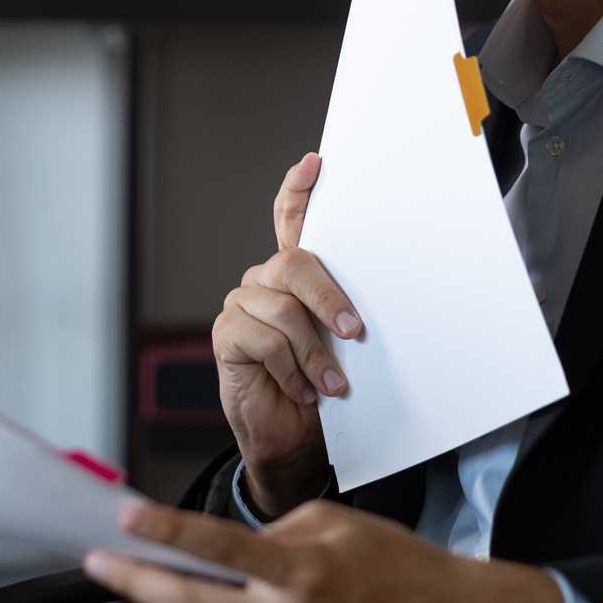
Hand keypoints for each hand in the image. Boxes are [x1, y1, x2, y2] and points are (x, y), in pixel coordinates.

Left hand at [84, 501, 569, 602]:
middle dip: (136, 582)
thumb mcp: (333, 521)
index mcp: (302, 572)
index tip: (126, 521)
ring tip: (257, 585)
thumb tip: (221, 547)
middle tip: (100, 562)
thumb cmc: (397, 566)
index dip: (166, 534)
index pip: (218, 550)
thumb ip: (271, 531)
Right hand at [214, 153, 361, 516]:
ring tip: (332, 385)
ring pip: (283, 308)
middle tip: (352, 330)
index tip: (315, 164)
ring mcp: (242, 307)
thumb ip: (344, 312)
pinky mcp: (226, 337)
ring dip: (315, 353)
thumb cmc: (321, 387)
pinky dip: (291, 370)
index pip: (291, 220)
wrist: (293, 439)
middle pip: (294, 262)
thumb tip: (376, 298)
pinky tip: (302, 390)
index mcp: (295, 277)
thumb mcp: (342, 345)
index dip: (298, 190)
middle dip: (328, 295)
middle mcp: (265, 283)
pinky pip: (264, 340)